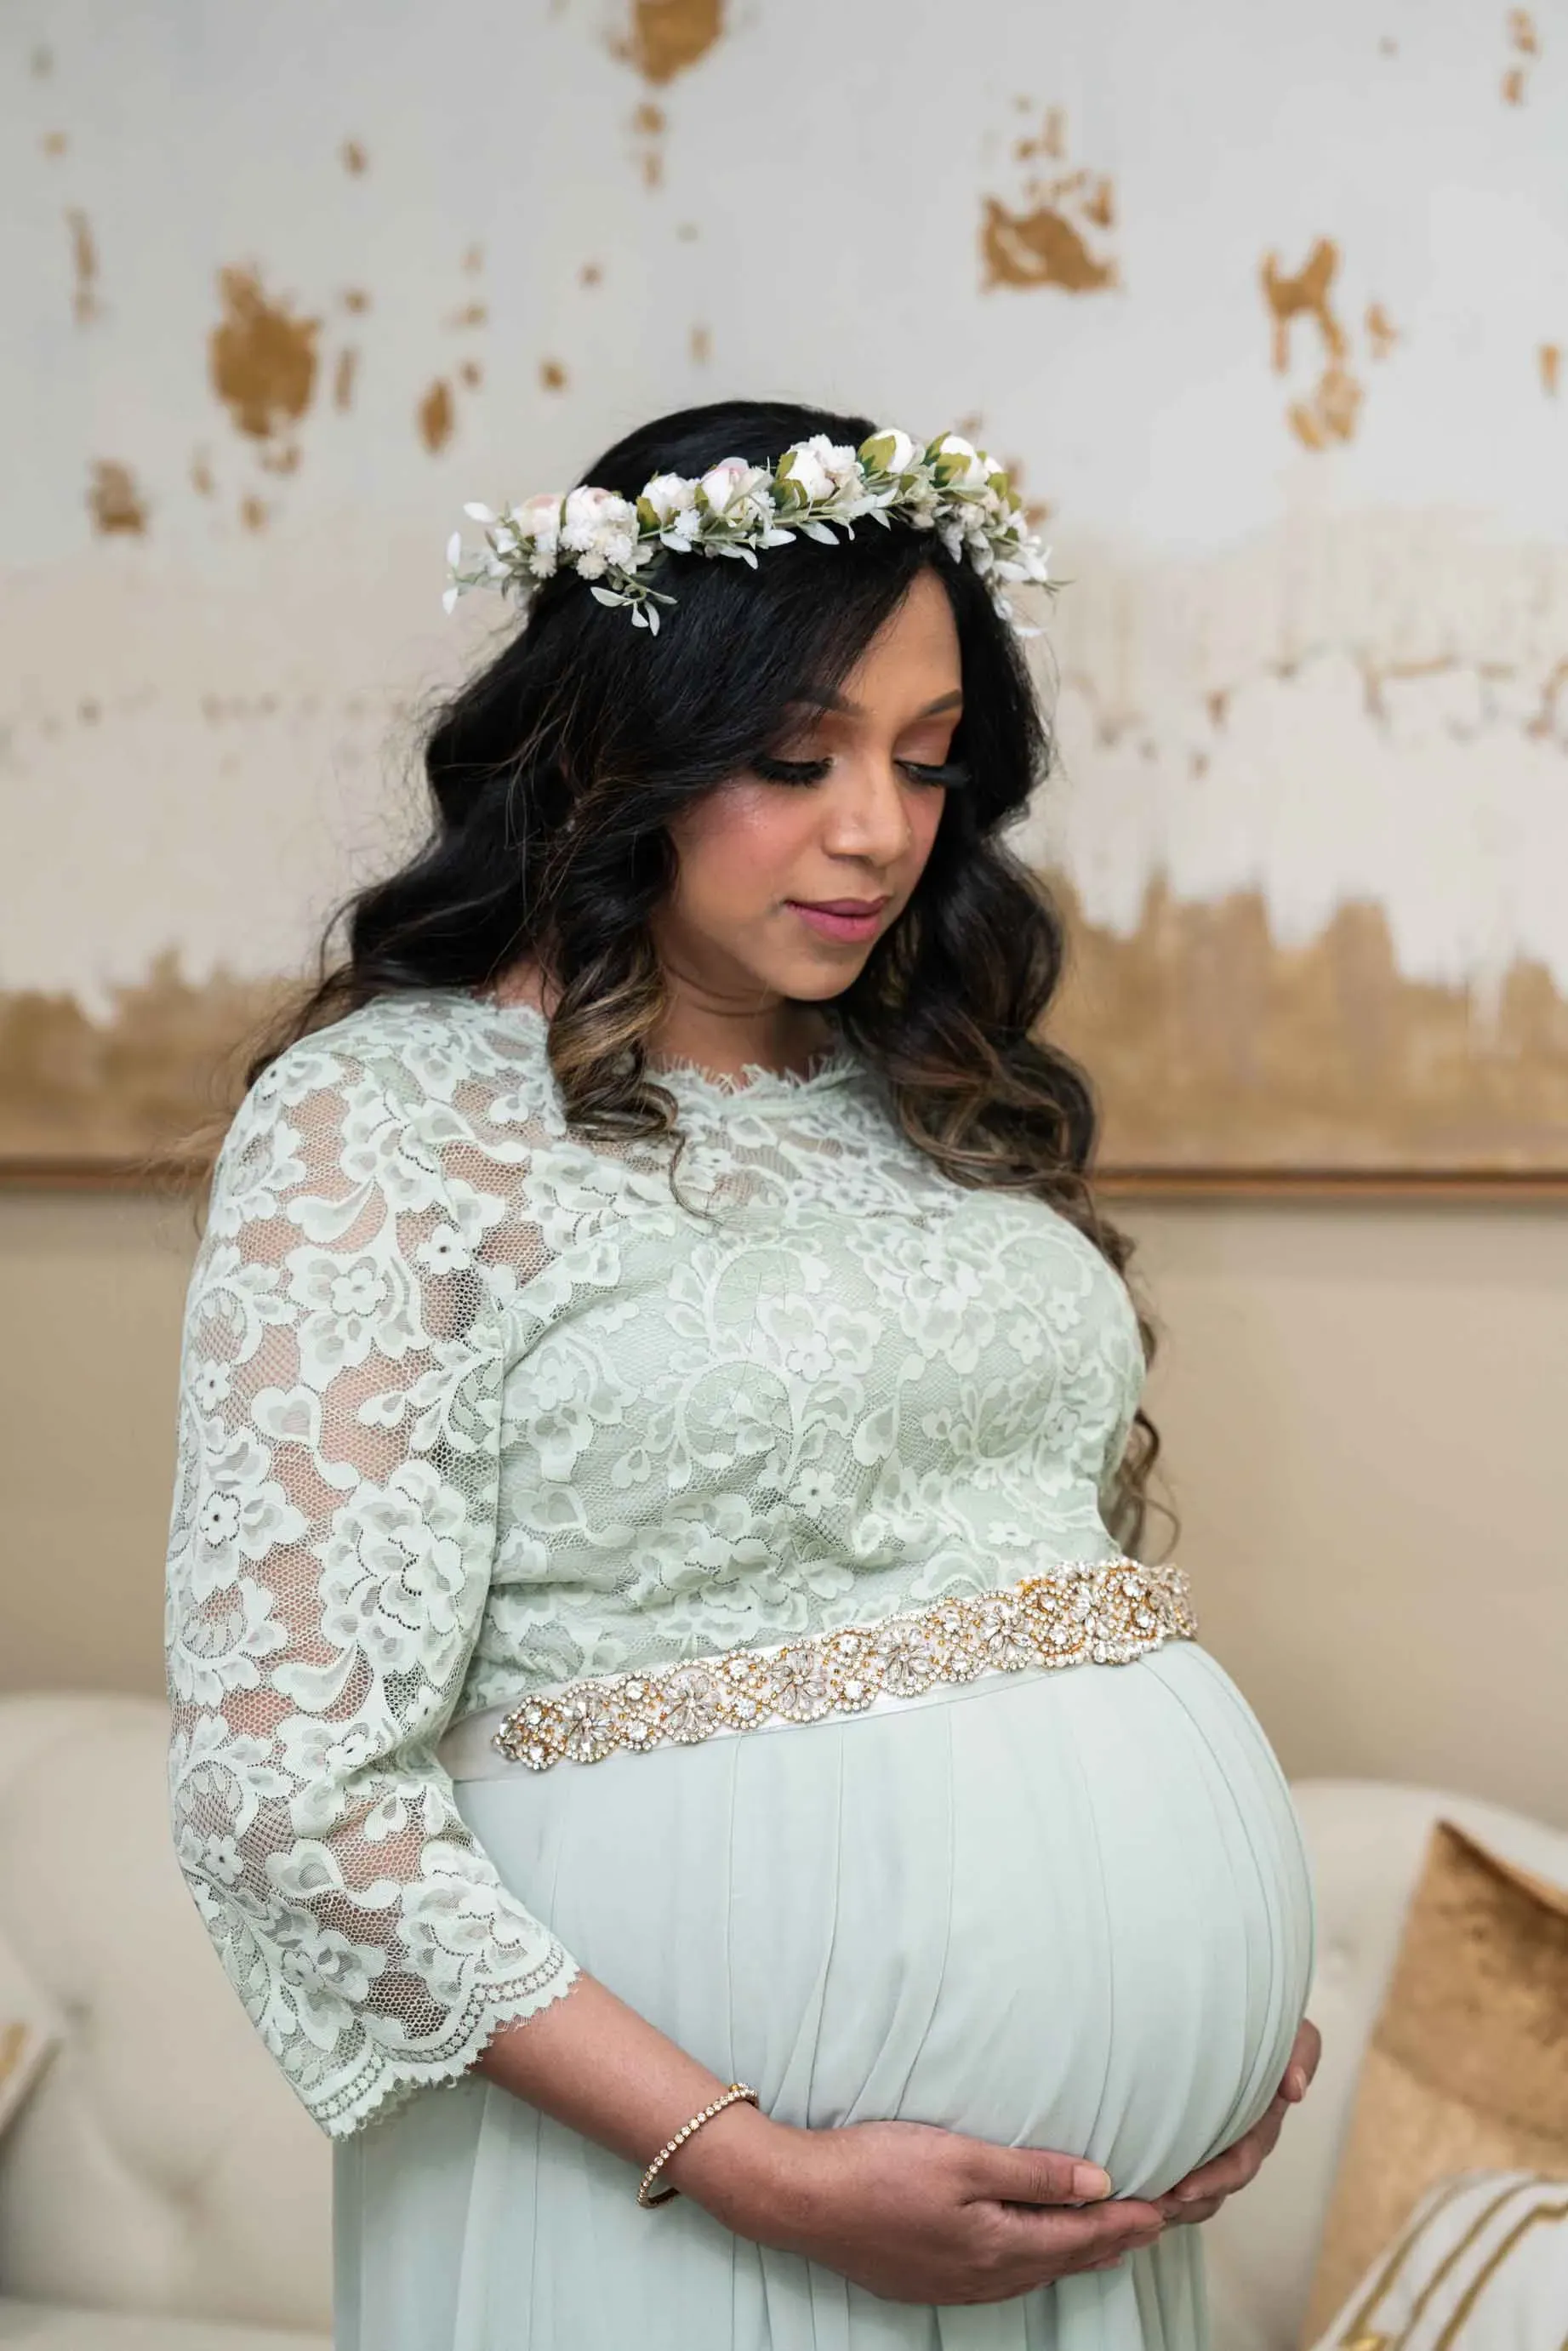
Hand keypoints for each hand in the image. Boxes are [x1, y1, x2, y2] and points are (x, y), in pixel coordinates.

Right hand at [671, 2109, 1166, 2304]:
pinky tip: (1032, 2245)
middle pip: (1066, 2261)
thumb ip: (1032, 2172)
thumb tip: (1100, 2180)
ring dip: (1076, 2250)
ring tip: (1108, 2232)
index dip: (1130, 2221)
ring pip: (1036, 2270)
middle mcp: (985, 2277)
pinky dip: (1036, 2256)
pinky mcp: (932, 2281)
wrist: (800, 2200)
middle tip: (1155, 2220)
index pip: (1084, 2237)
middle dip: (1114, 2240)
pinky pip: (1004, 2274)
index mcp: (999, 2246)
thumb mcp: (961, 2157)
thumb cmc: (876, 2168)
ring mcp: (956, 2285)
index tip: (1170, 2207)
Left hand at [1155, 2018, 1321, 2226]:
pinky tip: (1129, 2199)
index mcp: (1259, 2127)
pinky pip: (1174, 2182)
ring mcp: (1211, 2149)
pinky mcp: (1185, 2145)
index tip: (1183, 2188)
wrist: (1234, 2016)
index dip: (1214, 2180)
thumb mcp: (1294, 2035)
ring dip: (1169, 2206)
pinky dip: (1157, 2194)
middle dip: (1185, 2203)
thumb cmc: (1265, 2027)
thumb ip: (1301, 2054)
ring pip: (1193, 2195)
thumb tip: (1295, 2088)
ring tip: (1137, 2209)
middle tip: (1151, 2206)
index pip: (1239, 2164)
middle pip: (1213, 2190)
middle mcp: (1235, 2146)